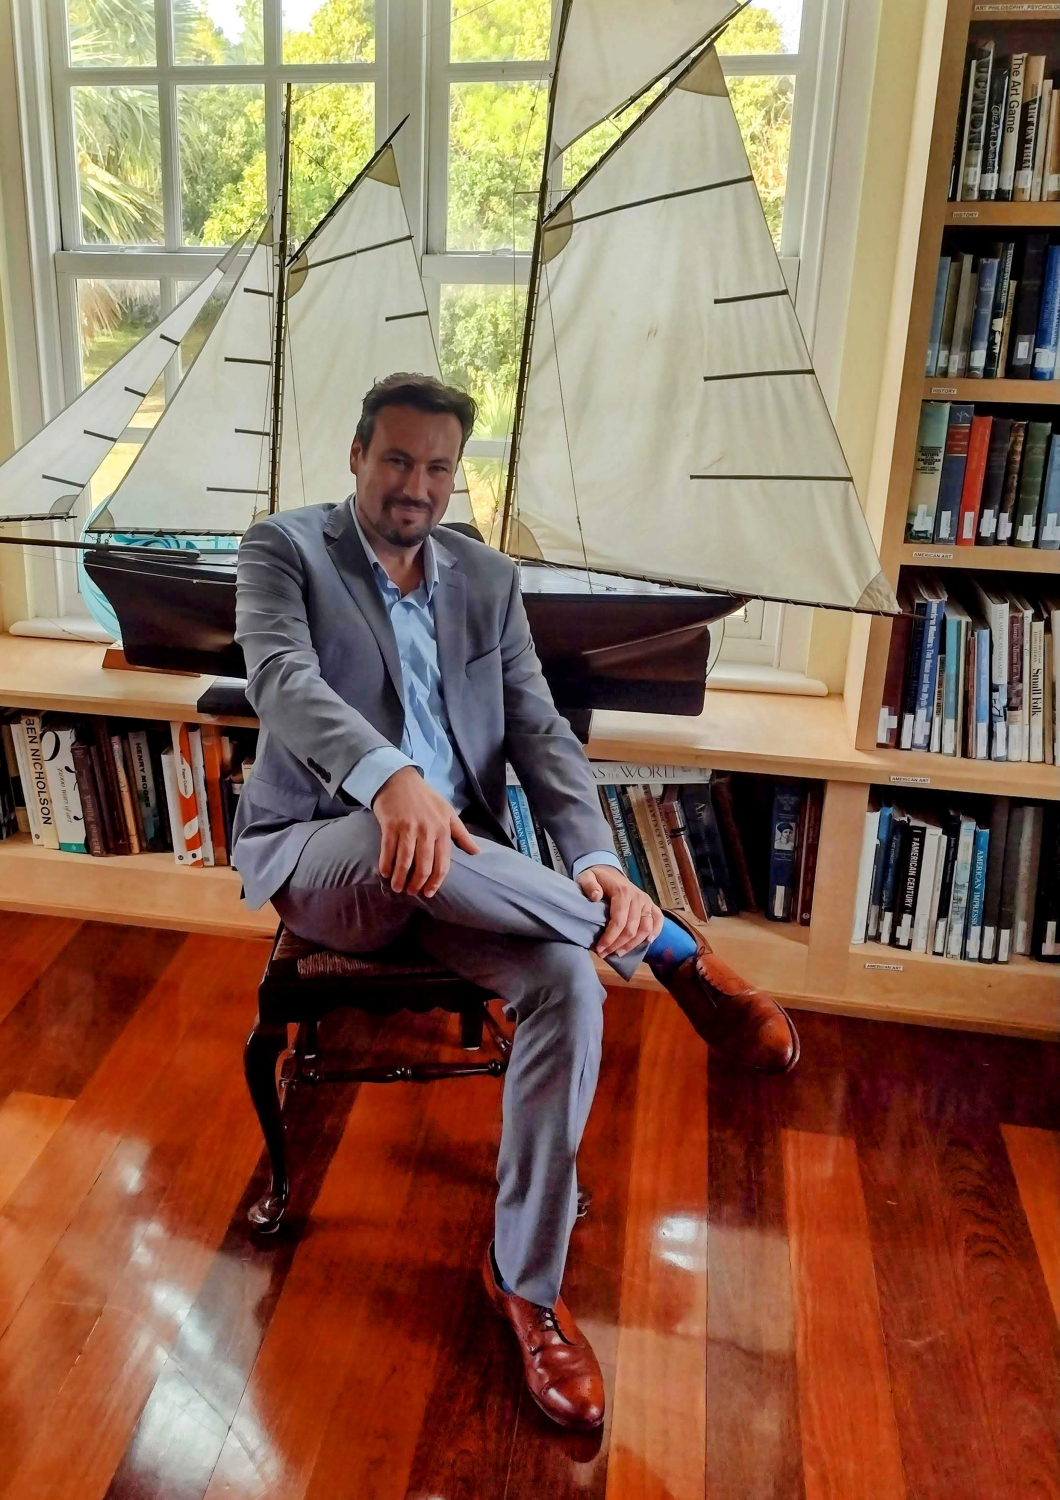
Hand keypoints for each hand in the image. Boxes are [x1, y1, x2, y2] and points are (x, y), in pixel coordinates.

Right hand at [372, 767, 479, 897]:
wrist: (400, 779)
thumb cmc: (426, 798)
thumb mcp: (448, 812)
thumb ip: (462, 834)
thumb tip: (477, 852)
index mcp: (443, 829)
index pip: (442, 863)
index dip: (435, 882)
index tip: (429, 892)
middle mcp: (427, 830)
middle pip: (424, 866)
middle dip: (417, 884)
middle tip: (411, 892)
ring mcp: (408, 828)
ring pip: (405, 861)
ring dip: (400, 878)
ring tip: (397, 888)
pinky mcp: (391, 825)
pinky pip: (388, 851)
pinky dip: (386, 865)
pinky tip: (385, 873)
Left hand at [576, 864, 662, 958]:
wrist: (609, 872)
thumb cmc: (597, 878)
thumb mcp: (586, 877)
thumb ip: (589, 885)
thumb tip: (595, 896)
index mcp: (622, 892)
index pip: (619, 921)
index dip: (610, 938)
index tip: (599, 949)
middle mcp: (638, 898)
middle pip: (631, 928)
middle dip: (618, 945)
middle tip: (604, 954)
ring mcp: (646, 901)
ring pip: (645, 929)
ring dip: (633, 944)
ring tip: (619, 953)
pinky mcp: (651, 904)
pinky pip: (658, 920)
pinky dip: (655, 932)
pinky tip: (647, 942)